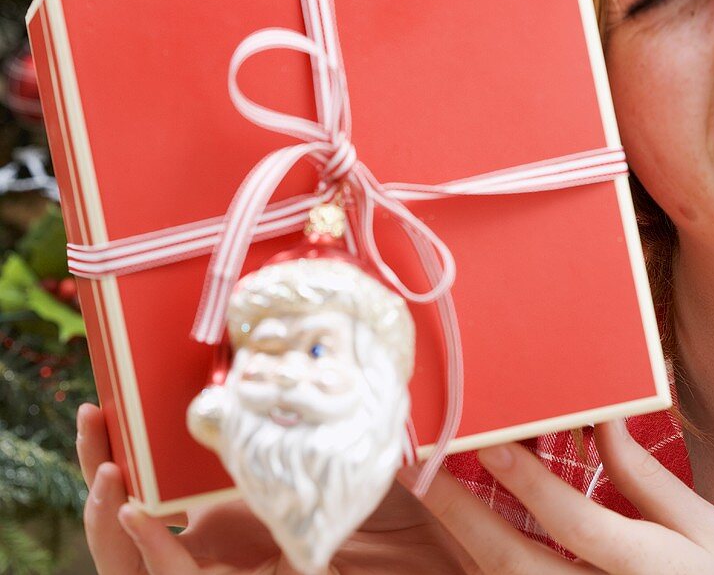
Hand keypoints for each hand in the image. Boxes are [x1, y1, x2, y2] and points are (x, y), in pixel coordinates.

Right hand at [77, 403, 470, 573]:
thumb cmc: (406, 545)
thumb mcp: (360, 475)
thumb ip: (328, 432)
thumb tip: (308, 368)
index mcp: (242, 519)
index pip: (170, 482)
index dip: (137, 443)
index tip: (123, 395)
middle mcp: (221, 552)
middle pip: (135, 516)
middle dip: (104, 466)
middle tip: (95, 415)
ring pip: (134, 559)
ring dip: (104, 516)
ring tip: (106, 467)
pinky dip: (149, 552)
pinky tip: (135, 512)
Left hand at [404, 419, 713, 573]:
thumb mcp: (701, 526)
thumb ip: (645, 477)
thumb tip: (604, 414)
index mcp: (650, 567)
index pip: (577, 525)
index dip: (531, 484)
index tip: (489, 444)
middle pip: (515, 564)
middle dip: (461, 515)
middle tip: (419, 468)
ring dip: (457, 536)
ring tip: (424, 486)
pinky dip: (476, 559)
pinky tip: (456, 524)